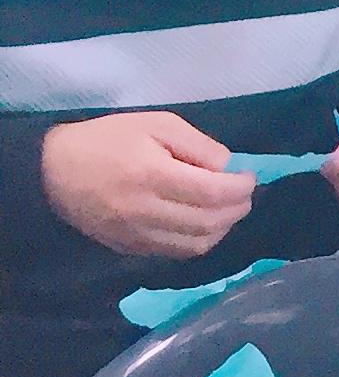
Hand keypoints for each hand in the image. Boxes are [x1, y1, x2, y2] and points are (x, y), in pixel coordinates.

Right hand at [40, 113, 253, 258]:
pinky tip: (203, 223)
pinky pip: (176, 253)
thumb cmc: (107, 140)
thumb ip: (198, 146)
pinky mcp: (128, 248)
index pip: (214, 192)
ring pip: (197, 244)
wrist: (51, 170)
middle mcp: (145, 211)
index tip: (248, 176)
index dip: (242, 187)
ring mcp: (136, 235)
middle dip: (238, 208)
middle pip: (211, 222)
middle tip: (244, 193)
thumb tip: (229, 168)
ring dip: (223, 228)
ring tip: (227, 209)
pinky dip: (199, 240)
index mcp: (152, 175)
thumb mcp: (156, 124)